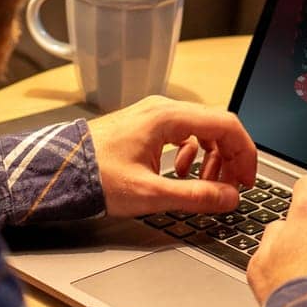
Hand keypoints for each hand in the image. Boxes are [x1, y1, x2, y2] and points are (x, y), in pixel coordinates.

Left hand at [88, 96, 257, 215]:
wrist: (57, 172)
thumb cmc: (95, 178)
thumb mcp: (150, 194)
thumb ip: (196, 196)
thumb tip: (230, 197)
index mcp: (167, 117)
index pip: (226, 125)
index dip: (245, 154)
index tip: (248, 180)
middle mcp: (162, 109)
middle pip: (216, 126)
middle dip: (230, 157)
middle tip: (231, 187)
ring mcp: (152, 115)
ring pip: (200, 130)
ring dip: (212, 157)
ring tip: (206, 184)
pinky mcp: (144, 126)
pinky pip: (182, 134)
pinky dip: (191, 154)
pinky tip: (180, 173)